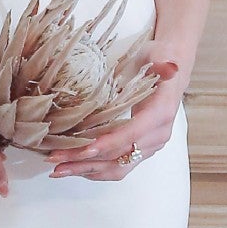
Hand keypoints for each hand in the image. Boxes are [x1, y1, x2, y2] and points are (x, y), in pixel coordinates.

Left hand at [48, 50, 185, 181]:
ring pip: (117, 168)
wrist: (169, 72)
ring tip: (59, 169)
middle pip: (119, 156)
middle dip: (86, 160)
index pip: (133, 134)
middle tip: (57, 160)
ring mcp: (150, 146)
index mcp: (160, 114)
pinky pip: (118, 167)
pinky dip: (95, 170)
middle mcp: (157, 136)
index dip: (109, 142)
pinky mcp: (141, 151)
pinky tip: (74, 167)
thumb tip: (169, 67)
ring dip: (86, 170)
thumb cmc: (159, 61)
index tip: (86, 149)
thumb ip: (162, 65)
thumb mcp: (158, 56)